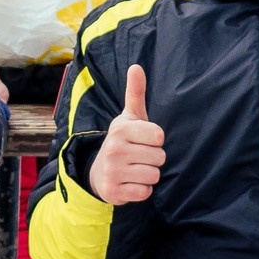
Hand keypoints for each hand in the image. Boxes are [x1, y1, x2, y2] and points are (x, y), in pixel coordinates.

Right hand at [87, 64, 165, 203]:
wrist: (98, 172)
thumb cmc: (122, 142)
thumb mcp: (129, 117)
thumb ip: (135, 93)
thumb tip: (137, 66)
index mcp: (120, 129)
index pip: (159, 136)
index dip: (156, 140)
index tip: (143, 140)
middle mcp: (114, 149)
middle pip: (159, 158)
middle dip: (153, 159)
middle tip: (138, 157)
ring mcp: (112, 171)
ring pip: (154, 176)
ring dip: (149, 175)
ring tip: (135, 169)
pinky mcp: (113, 192)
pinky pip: (145, 192)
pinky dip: (142, 190)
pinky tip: (131, 183)